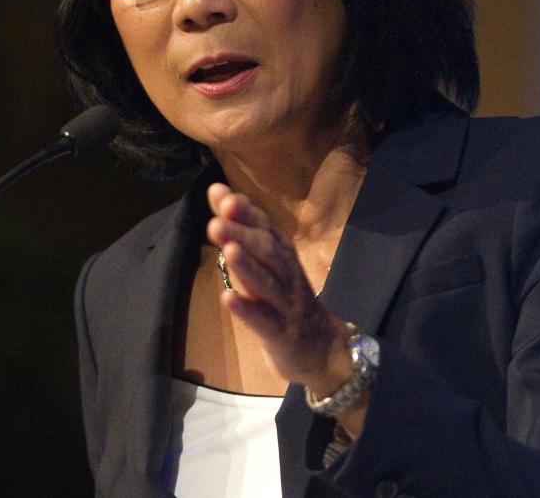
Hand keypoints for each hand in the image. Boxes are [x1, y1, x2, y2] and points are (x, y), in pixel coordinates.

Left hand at [206, 182, 351, 387]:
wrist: (322, 347)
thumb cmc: (285, 297)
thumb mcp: (266, 259)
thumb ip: (241, 226)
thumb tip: (218, 192)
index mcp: (282, 253)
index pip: (265, 227)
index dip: (246, 213)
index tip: (223, 199)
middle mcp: (286, 274)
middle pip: (267, 251)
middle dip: (243, 234)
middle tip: (217, 220)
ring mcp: (286, 304)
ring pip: (267, 282)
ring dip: (247, 266)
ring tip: (228, 249)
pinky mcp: (281, 334)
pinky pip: (264, 321)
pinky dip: (247, 310)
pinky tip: (228, 298)